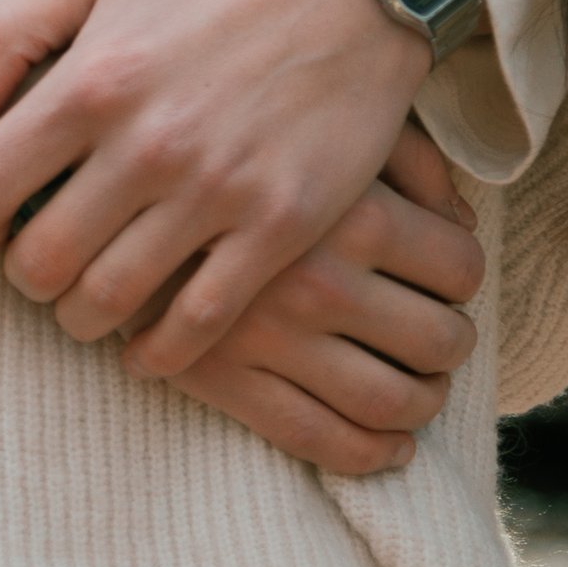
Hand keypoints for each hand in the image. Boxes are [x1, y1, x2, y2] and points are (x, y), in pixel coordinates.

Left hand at [0, 0, 429, 373]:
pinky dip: (160, 350)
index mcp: (94, 79)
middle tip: (40, 266)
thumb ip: (10, 31)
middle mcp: (148, 143)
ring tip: (89, 300)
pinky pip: (199, 323)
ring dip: (82, 316)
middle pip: (40, 262)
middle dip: (24, 277)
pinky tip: (149, 342)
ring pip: (110, 302)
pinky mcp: (280, 226)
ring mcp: (217, 190)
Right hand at [150, 127, 483, 475]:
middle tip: (443, 339)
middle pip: (438, 340)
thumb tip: (459, 220)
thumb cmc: (233, 128)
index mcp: (351, 211)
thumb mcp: (324, 112)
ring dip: (423, 403)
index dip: (464, 277)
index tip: (450, 281)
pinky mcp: (223, 378)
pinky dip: (371, 454)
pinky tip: (390, 446)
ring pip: (390, 401)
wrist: (104, 163)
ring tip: (420, 390)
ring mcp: (271, 337)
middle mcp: (319, 279)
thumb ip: (406, 157)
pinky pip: (319, 439)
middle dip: (453, 346)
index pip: (459, 267)